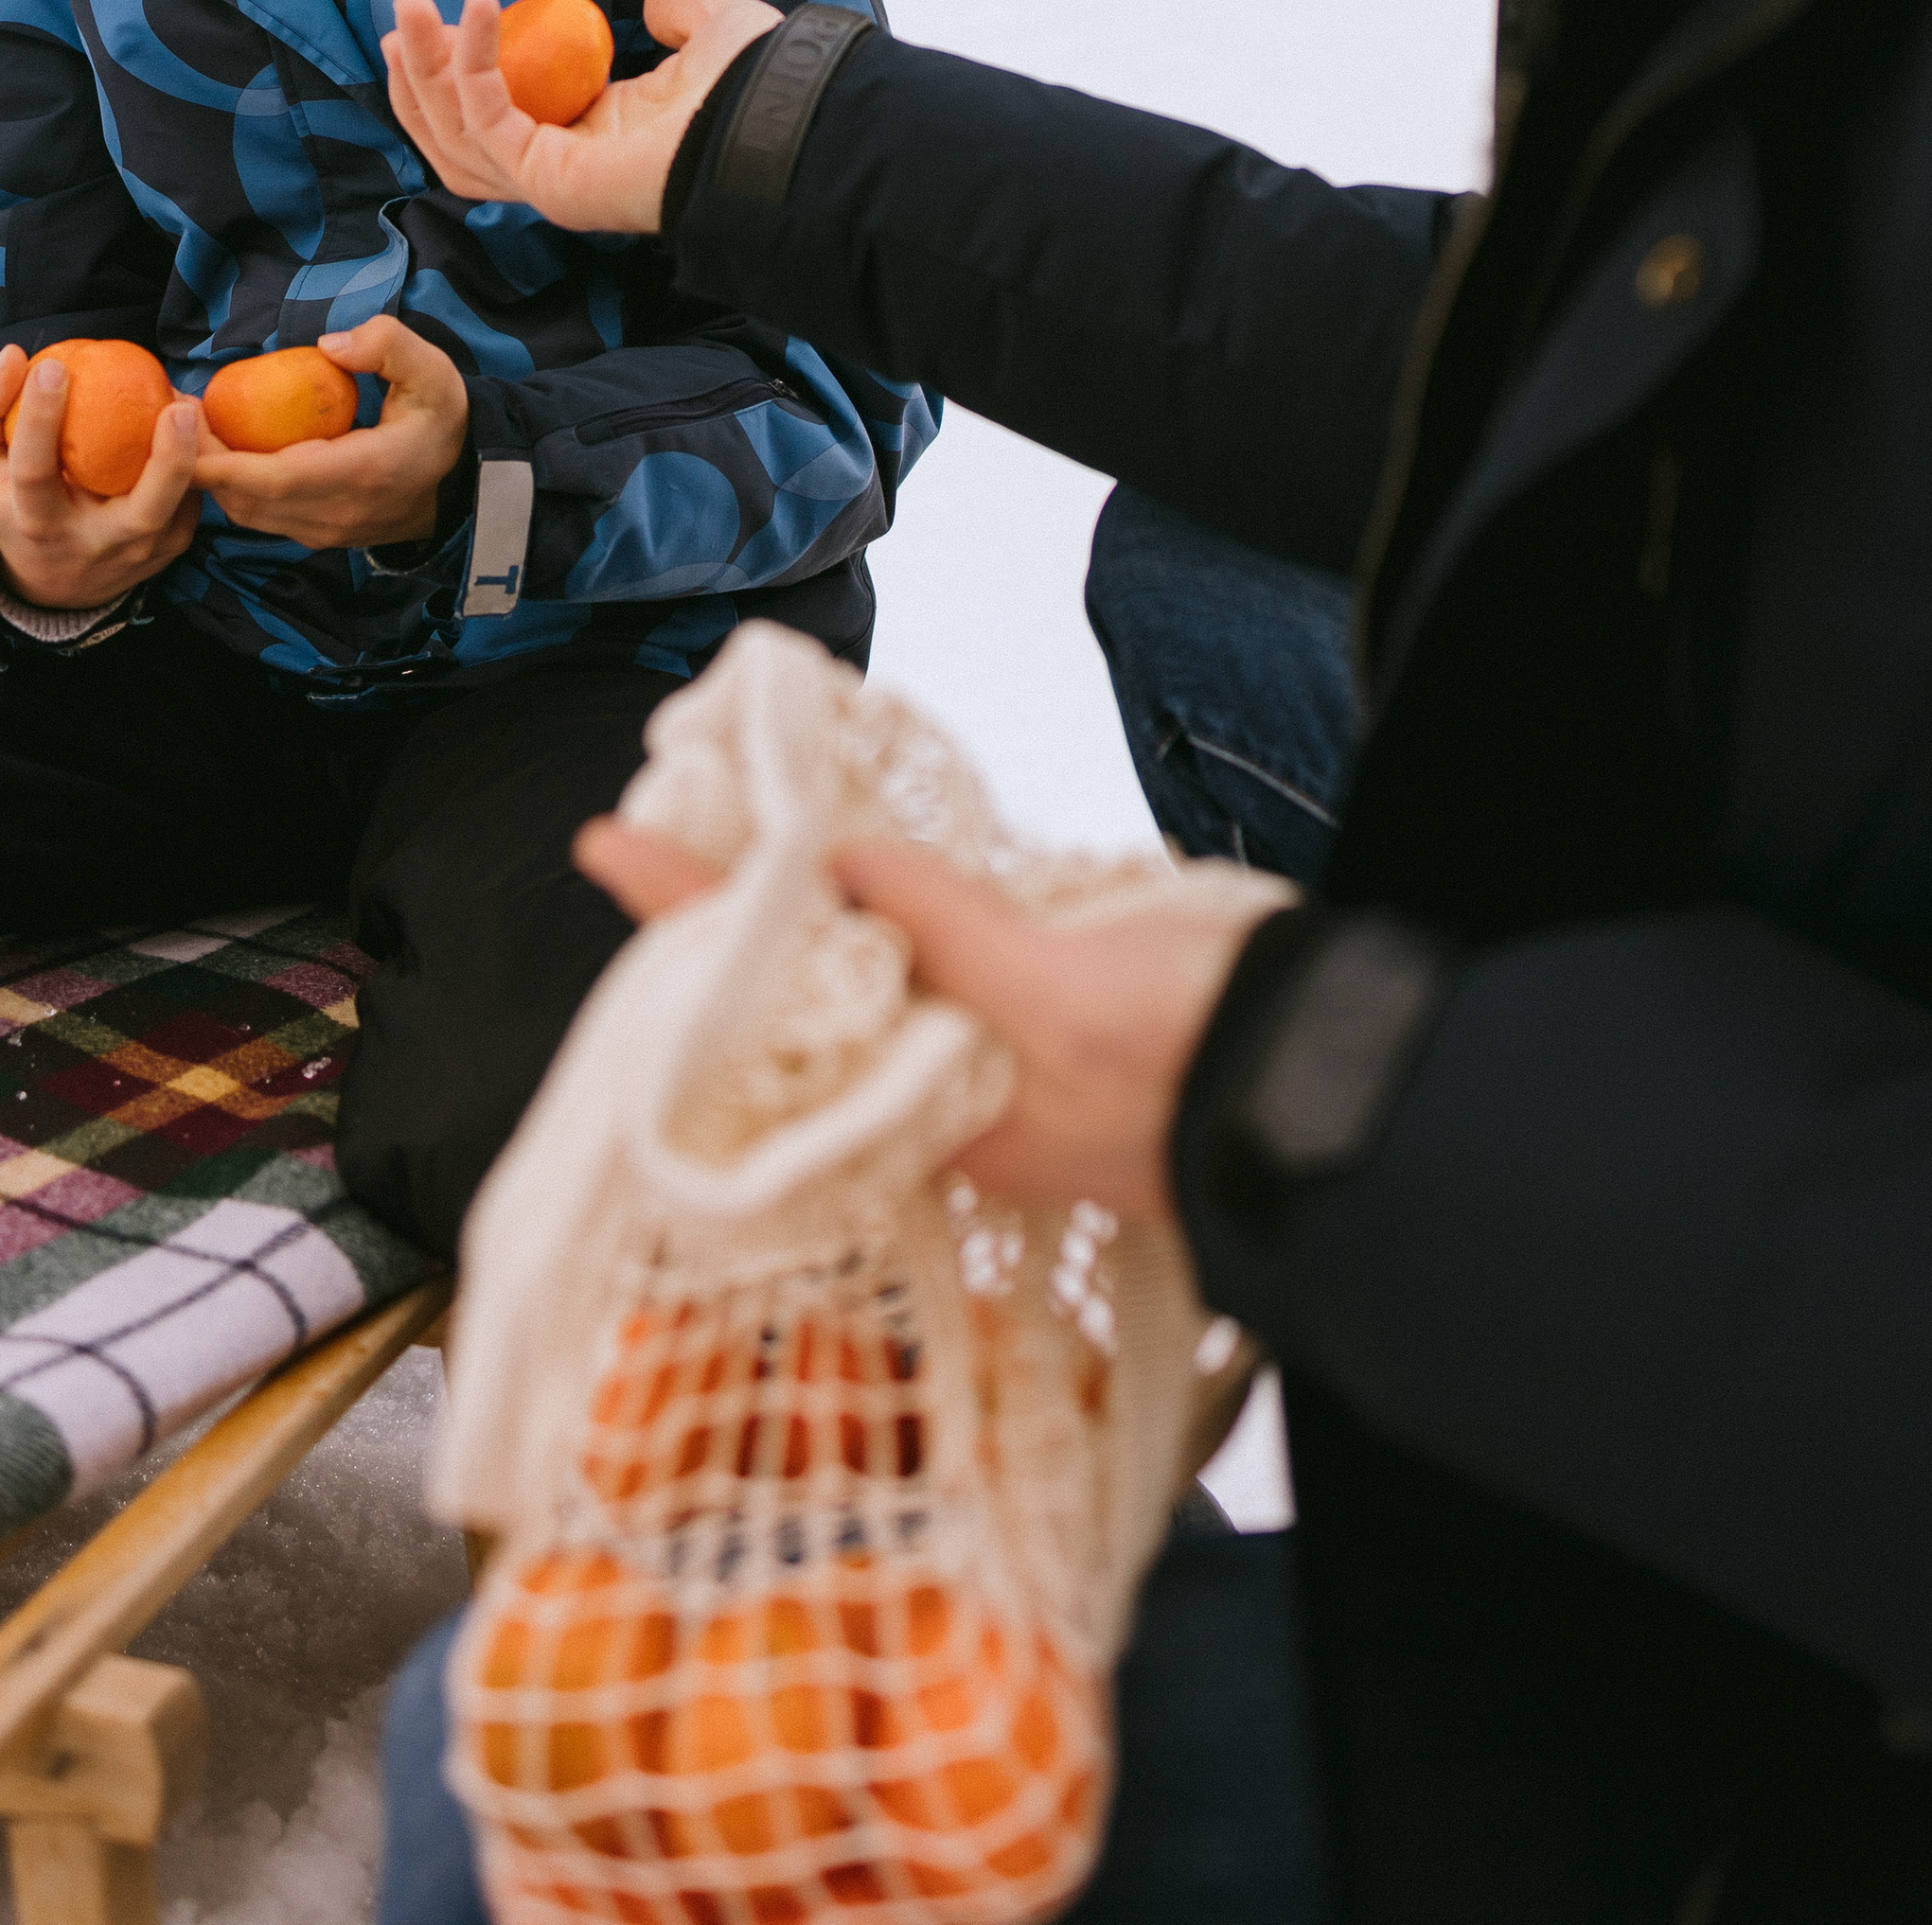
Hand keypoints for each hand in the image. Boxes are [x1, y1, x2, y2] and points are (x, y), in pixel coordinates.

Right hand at [0, 343, 202, 612]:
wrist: (53, 581)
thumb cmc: (12, 503)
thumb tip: (13, 357)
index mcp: (36, 523)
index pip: (35, 473)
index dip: (40, 419)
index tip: (51, 365)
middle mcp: (92, 545)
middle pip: (141, 512)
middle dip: (166, 462)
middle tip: (175, 407)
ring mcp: (139, 551)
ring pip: (180, 507)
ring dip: (194, 455)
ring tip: (187, 405)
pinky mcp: (171, 546)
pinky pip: (193, 500)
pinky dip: (199, 459)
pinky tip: (191, 420)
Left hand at [189, 316, 469, 550]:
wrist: (463, 484)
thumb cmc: (442, 423)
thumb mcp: (434, 372)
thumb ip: (388, 346)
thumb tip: (330, 346)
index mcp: (363, 474)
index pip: (275, 478)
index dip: (220, 459)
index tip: (183, 422)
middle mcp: (337, 514)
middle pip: (246, 499)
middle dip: (199, 461)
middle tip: (172, 411)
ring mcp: (325, 533)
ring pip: (246, 513)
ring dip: (211, 477)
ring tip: (190, 427)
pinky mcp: (316, 536)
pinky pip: (259, 516)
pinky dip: (231, 488)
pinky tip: (221, 449)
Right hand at [383, 0, 781, 234]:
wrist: (777, 126)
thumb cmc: (754, 91)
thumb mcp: (710, 33)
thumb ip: (679, 12)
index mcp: (592, 142)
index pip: (500, 121)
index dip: (461, 73)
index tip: (445, 19)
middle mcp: (563, 169)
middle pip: (459, 137)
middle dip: (421, 78)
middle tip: (404, 17)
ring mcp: (551, 182)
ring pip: (454, 138)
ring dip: (423, 73)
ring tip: (409, 11)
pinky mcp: (548, 179)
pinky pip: (487, 120)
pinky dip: (471, 64)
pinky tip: (477, 11)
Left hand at [575, 819, 1295, 1217]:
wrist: (1326, 1087)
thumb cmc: (1202, 1052)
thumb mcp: (1068, 988)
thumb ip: (950, 931)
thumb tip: (835, 872)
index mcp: (936, 1097)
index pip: (774, 992)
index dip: (690, 906)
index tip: (605, 838)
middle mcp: (942, 1086)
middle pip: (794, 995)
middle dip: (721, 919)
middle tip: (647, 834)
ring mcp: (989, 1063)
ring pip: (854, 983)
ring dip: (794, 915)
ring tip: (730, 842)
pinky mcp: (1037, 1034)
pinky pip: (926, 975)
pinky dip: (882, 920)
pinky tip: (859, 884)